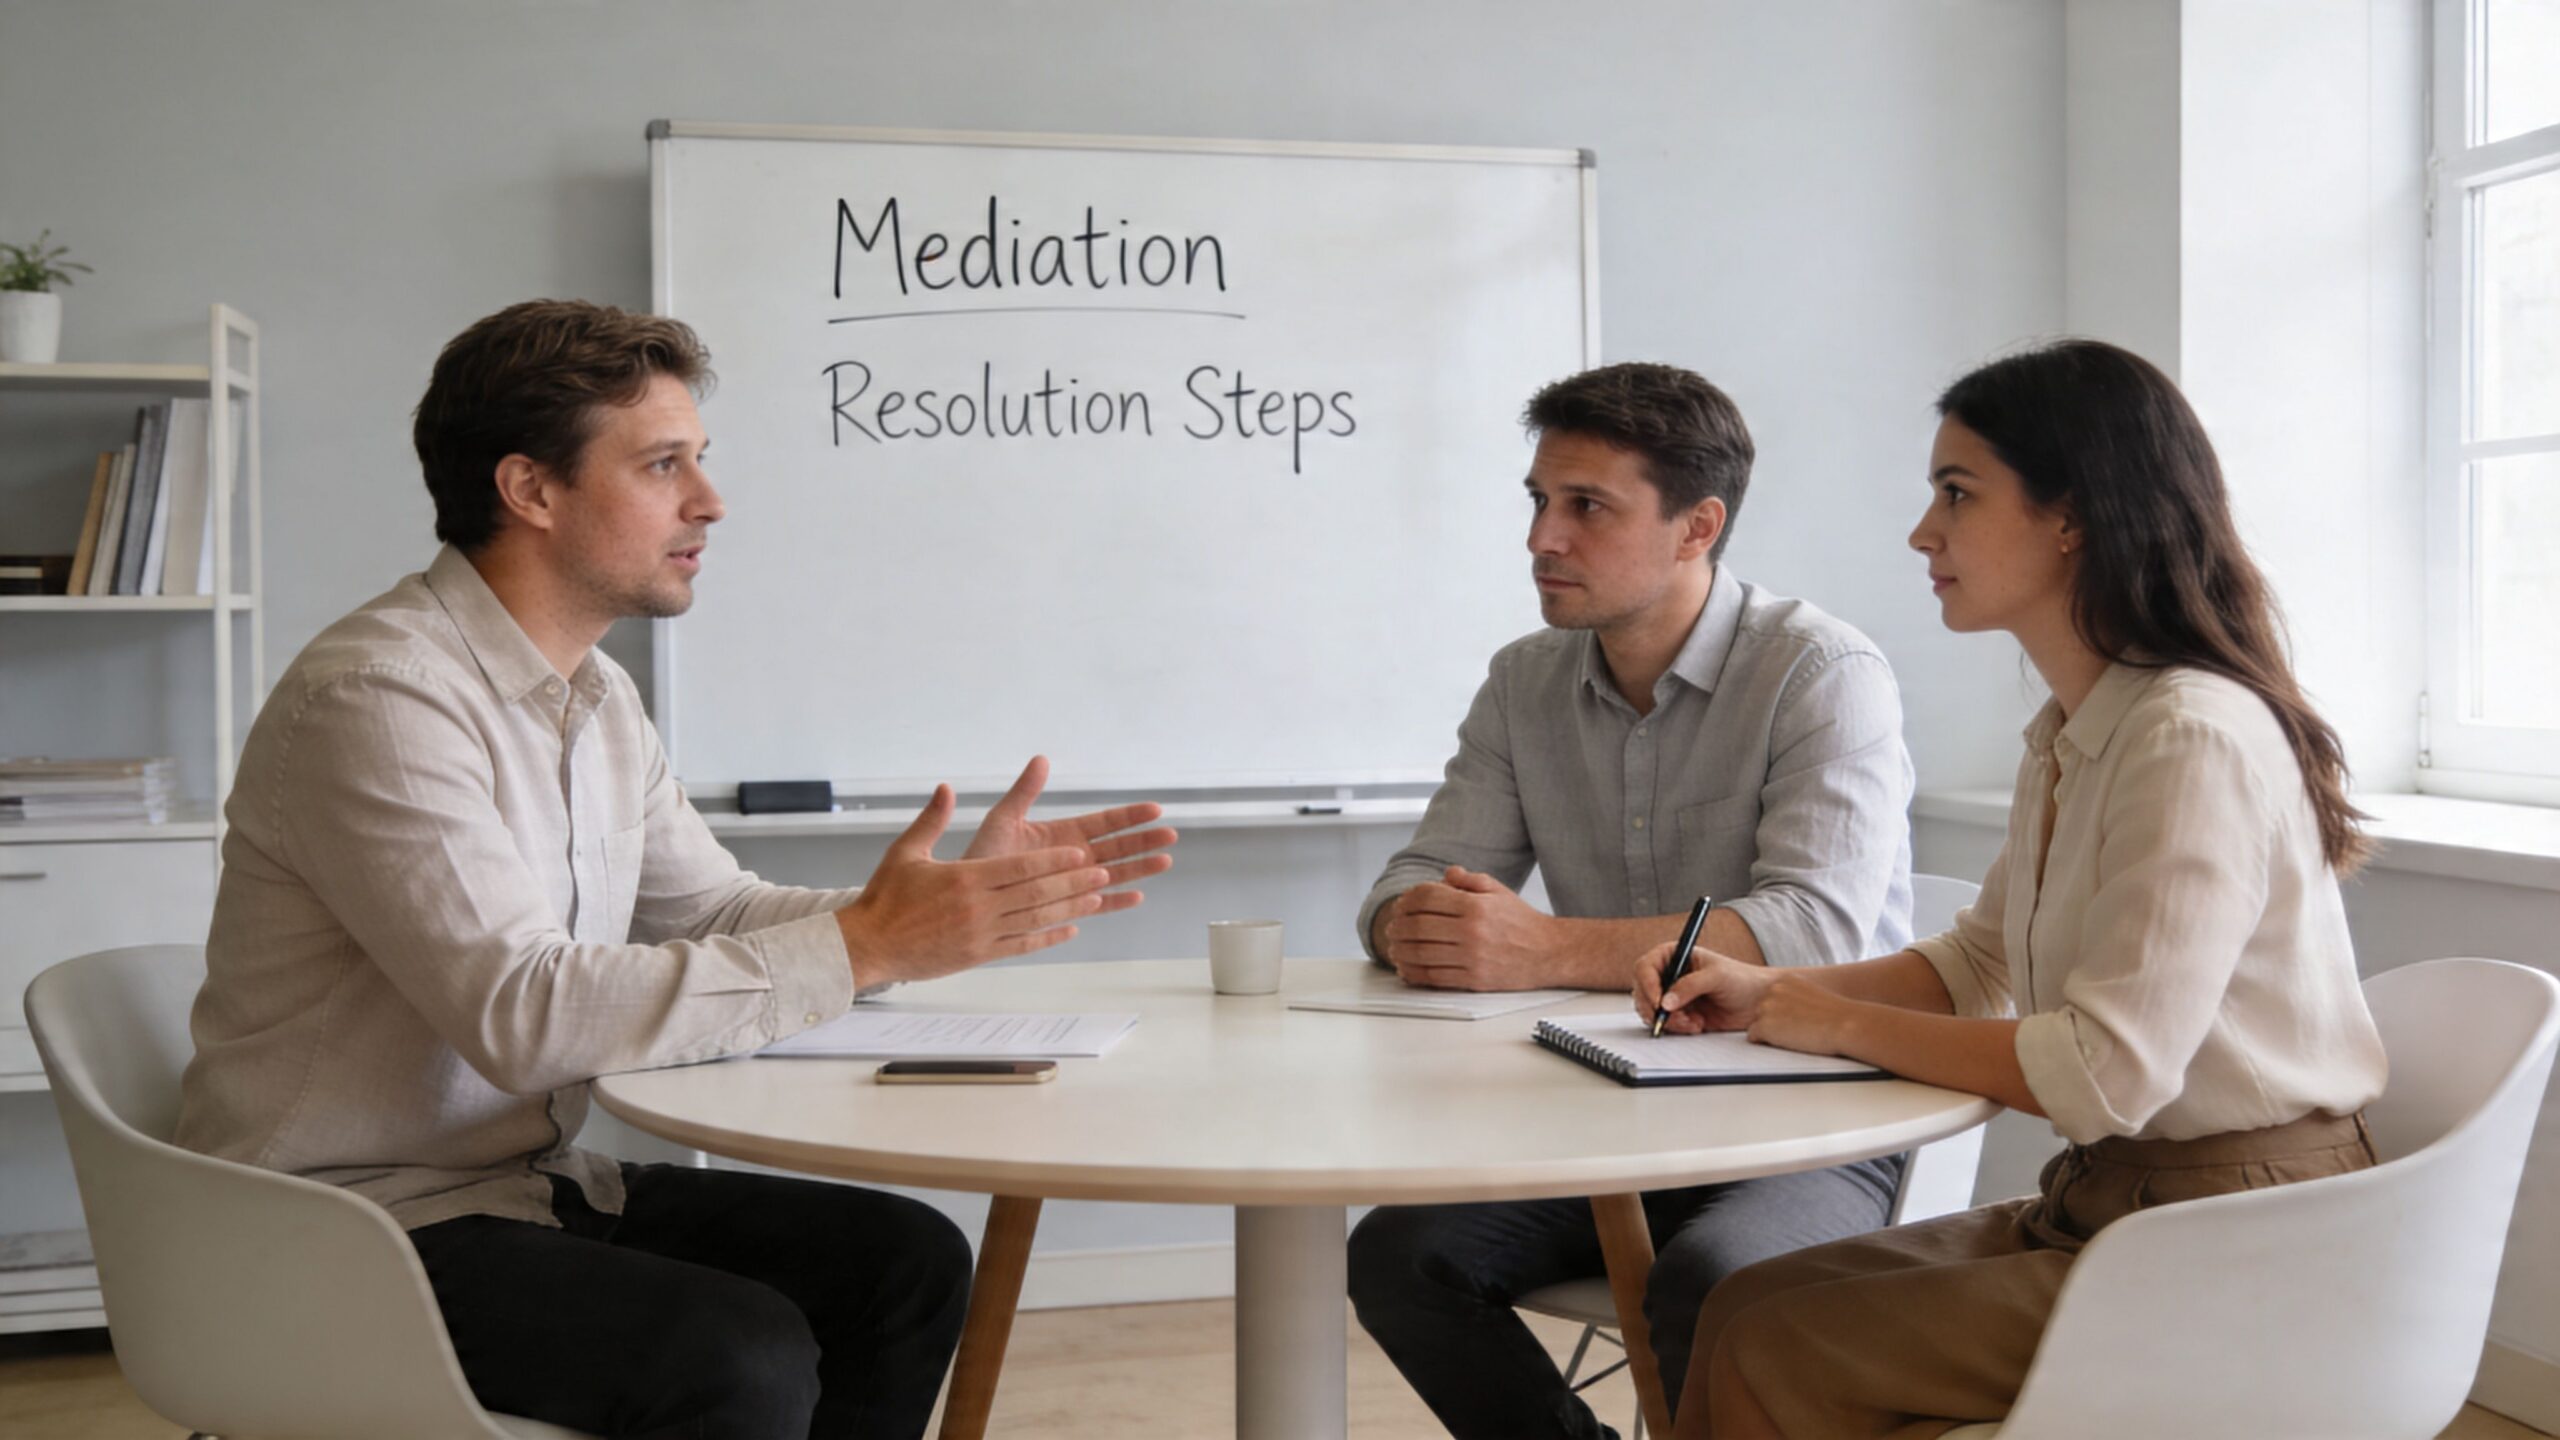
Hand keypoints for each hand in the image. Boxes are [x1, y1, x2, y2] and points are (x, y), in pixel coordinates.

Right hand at [837, 784, 1114, 985]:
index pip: (1020, 867)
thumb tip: (946, 788)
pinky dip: (1048, 937)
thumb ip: (932, 819)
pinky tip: (1070, 929)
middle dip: (1072, 882)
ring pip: (1036, 919)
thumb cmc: (885, 898)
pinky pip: (1022, 945)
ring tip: (1096, 897)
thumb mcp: (906, 852)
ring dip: (1069, 908)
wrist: (868, 946)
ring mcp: (981, 934)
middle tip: (1102, 872)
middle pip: (1036, 892)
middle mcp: (979, 907)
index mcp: (965, 878)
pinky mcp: (979, 956)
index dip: (1054, 861)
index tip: (1080, 854)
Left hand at [961, 756, 1177, 917]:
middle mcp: (1073, 858)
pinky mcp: (1066, 905)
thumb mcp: (1003, 818)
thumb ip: (1024, 792)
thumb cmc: (982, 855)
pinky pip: (1096, 905)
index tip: (1155, 809)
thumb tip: (1041, 759)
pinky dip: (1115, 903)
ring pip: (1114, 874)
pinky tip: (1136, 897)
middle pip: (1117, 848)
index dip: (1129, 816)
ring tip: (1165, 862)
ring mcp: (1072, 882)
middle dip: (1144, 842)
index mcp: (1063, 834)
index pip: (1104, 823)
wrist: (967, 893)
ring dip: (1139, 868)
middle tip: (1170, 835)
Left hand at [1377, 866, 1559, 990]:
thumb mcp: (1498, 891)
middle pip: (1419, 926)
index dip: (1408, 899)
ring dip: (1400, 950)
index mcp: (1476, 906)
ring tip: (1394, 947)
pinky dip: (1414, 973)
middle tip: (1392, 926)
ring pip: (1422, 953)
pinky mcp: (1474, 980)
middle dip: (1398, 925)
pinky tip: (1406, 968)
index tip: (1402, 903)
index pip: (1428, 898)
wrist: (1548, 953)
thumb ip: (1469, 880)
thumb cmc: (1521, 921)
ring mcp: (1472, 958)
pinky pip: (1434, 977)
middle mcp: (1472, 931)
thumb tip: (1444, 875)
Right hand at [1634, 942, 1773, 1033]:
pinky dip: (1677, 1028)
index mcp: (1674, 956)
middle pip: (1642, 991)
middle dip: (1654, 1007)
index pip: (1646, 967)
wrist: (1760, 1003)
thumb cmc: (1742, 980)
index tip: (1658, 1000)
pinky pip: (1666, 1025)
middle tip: (1668, 1017)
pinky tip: (1696, 1025)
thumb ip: (1690, 986)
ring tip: (1691, 1021)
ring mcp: (1673, 996)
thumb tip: (1667, 1001)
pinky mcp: (1680, 1015)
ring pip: (1651, 1011)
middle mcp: (1670, 975)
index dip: (1647, 984)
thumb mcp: (1716, 977)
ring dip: (1668, 1020)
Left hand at [1742, 974, 1865, 1056]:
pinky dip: (1766, 1043)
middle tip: (1797, 1029)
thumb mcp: (1812, 995)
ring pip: (1757, 1023)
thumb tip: (1784, 1009)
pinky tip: (1787, 1041)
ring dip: (1771, 1032)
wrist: (1846, 1025)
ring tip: (1796, 1034)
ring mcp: (1766, 1006)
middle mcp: (1772, 989)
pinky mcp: (1764, 1025)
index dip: (1782, 1013)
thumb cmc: (1836, 1016)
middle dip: (1773, 1021)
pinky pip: (1754, 1037)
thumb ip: (1794, 997)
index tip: (1797, 1019)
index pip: (1770, 998)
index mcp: (1785, 980)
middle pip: (1760, 1010)